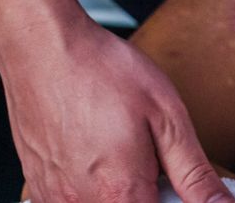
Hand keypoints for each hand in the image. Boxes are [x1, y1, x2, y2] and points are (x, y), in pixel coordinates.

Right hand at [0, 17, 234, 202]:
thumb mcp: (167, 118)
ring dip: (123, 190)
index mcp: (120, 193)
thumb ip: (194, 173)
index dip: (179, 202)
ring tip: (123, 149)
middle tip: (152, 155)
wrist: (43, 48)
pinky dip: (95, 184)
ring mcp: (55, 197)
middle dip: (151, 194)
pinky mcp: (39, 185)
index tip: (180, 182)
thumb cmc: (102, 72)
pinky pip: (75, 199)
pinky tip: (98, 152)